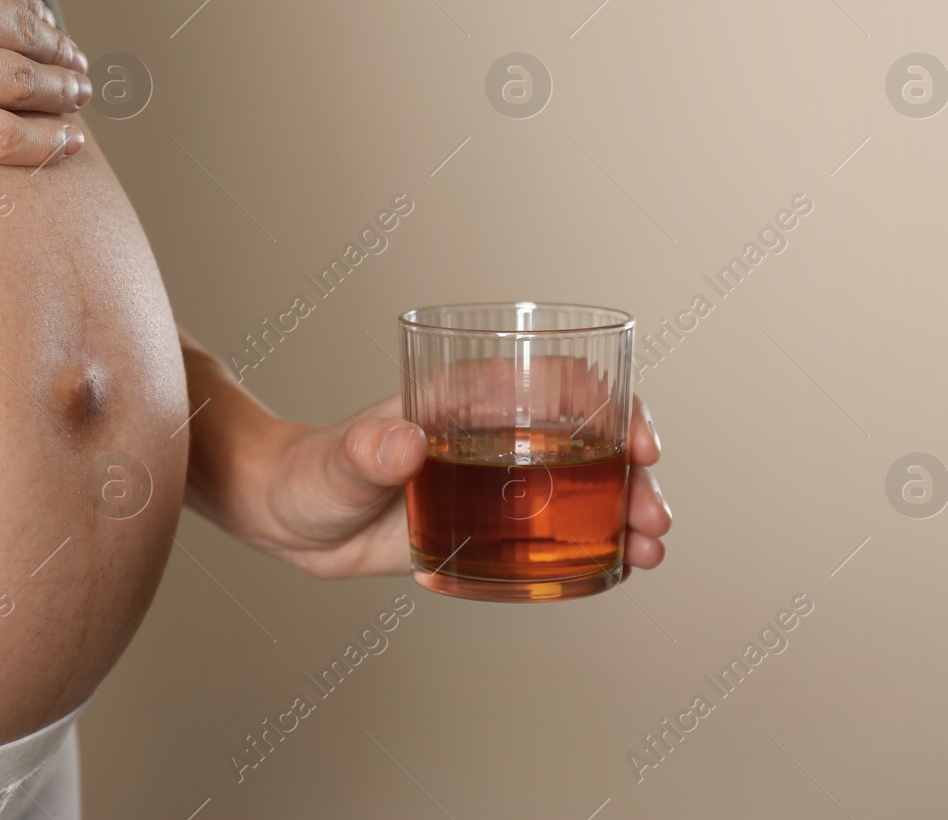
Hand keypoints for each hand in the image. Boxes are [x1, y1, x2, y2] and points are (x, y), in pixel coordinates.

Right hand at [0, 0, 89, 165]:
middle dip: (58, 51)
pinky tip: (67, 148)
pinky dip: (46, 145)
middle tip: (78, 69)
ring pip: (24, 85)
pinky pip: (1, 139)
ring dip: (63, 95)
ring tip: (80, 104)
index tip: (43, 23)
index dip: (29, 4)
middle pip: (23, 31)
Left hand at [230, 394, 670, 580]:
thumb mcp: (336, 465)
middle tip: (653, 516)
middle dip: (634, 470)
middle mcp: (494, 432)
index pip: (555, 380)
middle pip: (587, 436)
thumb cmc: (310, 474)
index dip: (607, 403)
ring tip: (650, 549)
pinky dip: (597, 542)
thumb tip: (405, 443)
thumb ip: (365, 454)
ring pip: (583, 482)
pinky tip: (623, 567)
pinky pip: (558, 527)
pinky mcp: (493, 523)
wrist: (294, 520)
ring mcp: (499, 478)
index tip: (634, 442)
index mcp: (466, 398)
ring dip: (627, 508)